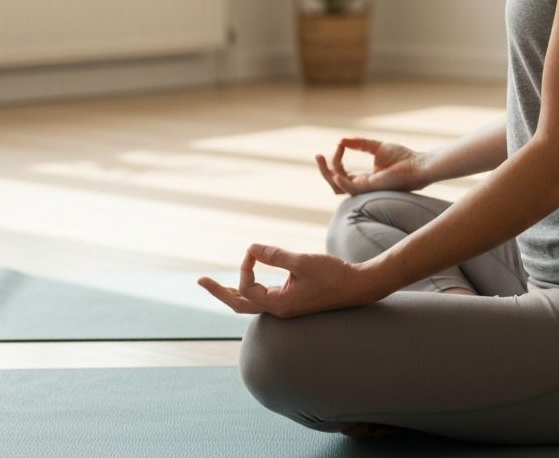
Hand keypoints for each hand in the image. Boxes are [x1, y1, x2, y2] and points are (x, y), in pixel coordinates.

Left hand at [198, 244, 383, 317]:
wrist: (359, 287)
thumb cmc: (333, 275)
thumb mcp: (302, 262)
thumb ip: (275, 256)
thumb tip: (251, 248)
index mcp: (278, 305)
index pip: (247, 287)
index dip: (245, 265)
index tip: (254, 248)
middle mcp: (278, 310)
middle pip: (239, 305)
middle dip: (219, 292)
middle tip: (199, 281)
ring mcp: (286, 307)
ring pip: (251, 303)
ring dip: (233, 292)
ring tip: (217, 286)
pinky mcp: (293, 301)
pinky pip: (264, 298)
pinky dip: (252, 289)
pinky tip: (251, 280)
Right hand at [315, 137, 426, 194]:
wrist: (417, 165)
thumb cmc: (402, 158)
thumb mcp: (376, 147)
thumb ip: (360, 144)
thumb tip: (342, 140)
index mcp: (363, 179)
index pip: (341, 173)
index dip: (336, 159)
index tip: (340, 143)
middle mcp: (362, 185)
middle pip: (334, 183)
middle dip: (324, 170)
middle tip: (317, 156)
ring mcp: (366, 188)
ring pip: (338, 187)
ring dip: (328, 173)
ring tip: (323, 158)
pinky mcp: (371, 188)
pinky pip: (351, 189)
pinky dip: (341, 180)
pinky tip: (336, 172)